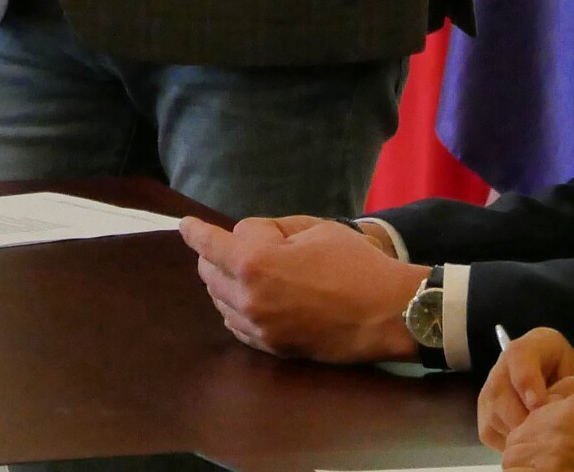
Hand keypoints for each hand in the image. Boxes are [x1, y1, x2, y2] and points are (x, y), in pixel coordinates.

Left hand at [178, 215, 425, 363]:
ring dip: (225, 282)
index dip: (195, 231)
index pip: (210, 244)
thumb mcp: (313, 228)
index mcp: (255, 263)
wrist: (388, 313)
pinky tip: (250, 298)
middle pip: (210, 272)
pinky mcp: (274, 348)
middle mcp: (249, 299)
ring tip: (246, 270)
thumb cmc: (355, 263)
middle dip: (217, 253)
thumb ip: (272, 230)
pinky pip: (238, 326)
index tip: (185, 224)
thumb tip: (250, 237)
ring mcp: (260, 328)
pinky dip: (236, 308)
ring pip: (220, 301)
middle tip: (239, 244)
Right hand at [479, 330, 573, 446]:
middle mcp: (509, 361)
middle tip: (543, 435)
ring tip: (543, 440)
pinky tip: (533, 444)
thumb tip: (546, 406)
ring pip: (493, 411)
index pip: (519, 354)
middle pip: (499, 386)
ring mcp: (494, 386)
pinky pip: (490, 431)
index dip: (525, 380)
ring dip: (517, 431)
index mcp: (539, 344)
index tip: (538, 405)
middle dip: (521, 415)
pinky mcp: (487, 413)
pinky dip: (510, 443)